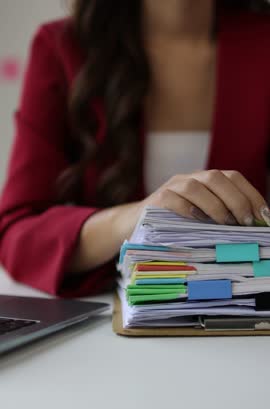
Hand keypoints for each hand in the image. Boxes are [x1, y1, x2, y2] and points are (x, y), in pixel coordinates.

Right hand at [140, 169, 269, 225]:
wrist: (136, 224)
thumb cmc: (174, 225)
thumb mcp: (200, 218)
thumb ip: (221, 217)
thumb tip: (250, 227)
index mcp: (204, 180)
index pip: (232, 177)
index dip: (251, 194)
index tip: (263, 215)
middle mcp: (189, 178)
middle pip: (216, 177)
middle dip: (236, 199)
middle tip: (245, 221)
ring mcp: (172, 187)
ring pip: (196, 186)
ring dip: (215, 206)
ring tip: (225, 223)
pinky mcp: (156, 200)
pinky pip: (173, 200)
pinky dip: (189, 210)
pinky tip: (198, 222)